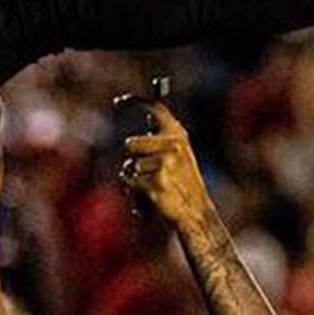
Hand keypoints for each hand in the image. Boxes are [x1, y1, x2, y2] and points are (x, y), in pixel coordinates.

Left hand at [117, 101, 212, 229]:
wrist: (194, 212)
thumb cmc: (181, 182)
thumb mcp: (176, 152)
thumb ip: (161, 131)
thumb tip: (153, 102)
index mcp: (178, 135)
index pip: (156, 109)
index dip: (135, 102)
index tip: (119, 102)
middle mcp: (173, 145)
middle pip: (130, 144)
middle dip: (133, 159)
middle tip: (148, 171)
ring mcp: (165, 164)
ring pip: (129, 166)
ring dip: (135, 178)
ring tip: (153, 186)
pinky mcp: (156, 184)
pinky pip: (130, 183)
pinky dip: (135, 193)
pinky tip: (150, 198)